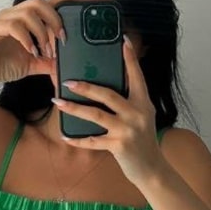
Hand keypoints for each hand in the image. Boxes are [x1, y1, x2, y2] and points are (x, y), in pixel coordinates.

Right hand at [0, 0, 81, 86]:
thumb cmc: (2, 65)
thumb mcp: (32, 64)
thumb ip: (48, 62)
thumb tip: (66, 64)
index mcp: (24, 20)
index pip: (45, 4)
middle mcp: (13, 15)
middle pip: (39, 3)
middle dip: (54, 19)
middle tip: (62, 39)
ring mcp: (2, 20)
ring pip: (27, 13)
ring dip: (42, 32)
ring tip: (46, 50)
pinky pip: (13, 26)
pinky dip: (26, 38)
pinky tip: (31, 51)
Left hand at [53, 35, 162, 187]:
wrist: (151, 169)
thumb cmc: (143, 140)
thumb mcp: (142, 116)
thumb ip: (129, 102)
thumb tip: (105, 87)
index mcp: (143, 102)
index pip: (137, 76)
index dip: (130, 58)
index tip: (123, 40)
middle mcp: (137, 113)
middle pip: (108, 94)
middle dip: (86, 87)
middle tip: (68, 81)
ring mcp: (127, 130)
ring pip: (96, 115)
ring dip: (74, 108)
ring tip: (58, 102)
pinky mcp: (119, 146)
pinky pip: (92, 140)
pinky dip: (77, 139)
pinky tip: (65, 136)